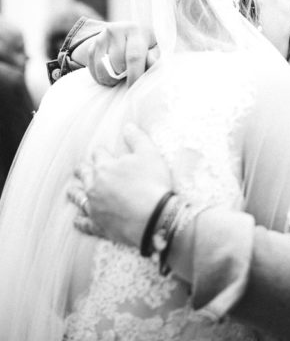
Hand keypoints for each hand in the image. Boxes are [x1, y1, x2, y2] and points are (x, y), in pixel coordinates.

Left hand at [69, 124, 171, 246]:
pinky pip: (84, 223)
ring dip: (75, 192)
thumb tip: (128, 126)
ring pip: (79, 197)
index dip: (102, 152)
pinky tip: (77, 220)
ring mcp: (94, 206)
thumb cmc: (153, 183)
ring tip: (71, 190)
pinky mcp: (98, 225)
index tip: (104, 152)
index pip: (99, 154)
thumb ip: (137, 139)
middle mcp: (94, 186)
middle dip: (83, 170)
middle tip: (81, 169)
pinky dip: (80, 220)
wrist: (154, 217)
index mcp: (105, 167)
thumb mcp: (150, 154)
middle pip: (84, 174)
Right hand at [87, 22, 158, 86]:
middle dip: (122, 77)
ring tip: (118, 80)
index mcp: (135, 31)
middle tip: (127, 80)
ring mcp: (102, 37)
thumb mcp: (155, 49)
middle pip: (117, 63)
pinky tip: (109, 76)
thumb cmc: (146, 45)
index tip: (134, 87)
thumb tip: (151, 62)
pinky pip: (92, 67)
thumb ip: (155, 57)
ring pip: (102, 67)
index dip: (134, 75)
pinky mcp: (92, 45)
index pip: (134, 56)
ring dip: (109, 79)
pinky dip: (99, 76)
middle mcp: (116, 30)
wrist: (128, 34)